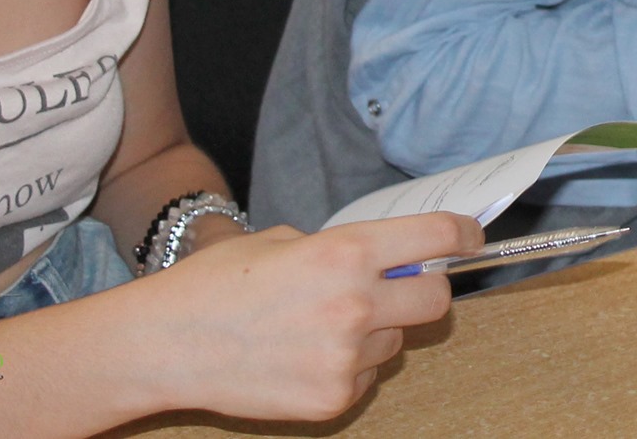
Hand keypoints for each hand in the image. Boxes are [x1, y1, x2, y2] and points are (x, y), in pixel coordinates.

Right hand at [147, 211, 481, 420]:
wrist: (166, 344)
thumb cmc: (218, 283)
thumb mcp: (284, 240)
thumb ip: (344, 247)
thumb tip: (391, 256)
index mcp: (346, 252)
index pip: (438, 239)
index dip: (462, 237)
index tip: (469, 239)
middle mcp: (356, 304)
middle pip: (437, 300)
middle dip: (424, 289)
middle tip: (395, 286)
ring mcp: (347, 358)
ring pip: (397, 340)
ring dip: (376, 329)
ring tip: (318, 324)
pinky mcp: (334, 398)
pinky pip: (367, 376)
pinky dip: (349, 366)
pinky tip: (303, 355)